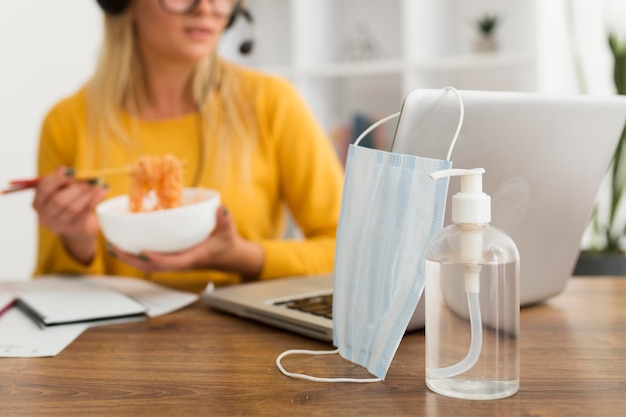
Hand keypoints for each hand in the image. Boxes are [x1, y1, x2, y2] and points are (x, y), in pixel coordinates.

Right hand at [33, 166, 108, 262]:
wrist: (79, 227)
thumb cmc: (69, 203)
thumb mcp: (62, 190)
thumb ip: (61, 180)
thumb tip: (61, 169)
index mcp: (38, 203)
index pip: (44, 189)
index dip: (58, 179)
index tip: (73, 171)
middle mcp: (45, 216)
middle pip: (58, 200)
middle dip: (76, 188)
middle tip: (90, 181)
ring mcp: (59, 225)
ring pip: (73, 208)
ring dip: (88, 194)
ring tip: (99, 185)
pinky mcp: (74, 229)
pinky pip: (85, 214)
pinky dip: (95, 201)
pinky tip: (102, 192)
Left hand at [108, 205, 263, 278]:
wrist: (228, 256)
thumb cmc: (227, 243)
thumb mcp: (228, 230)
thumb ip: (225, 220)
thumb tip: (220, 209)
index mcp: (192, 258)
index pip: (171, 263)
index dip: (155, 259)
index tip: (141, 252)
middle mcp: (179, 263)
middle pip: (151, 266)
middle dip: (131, 259)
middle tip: (113, 247)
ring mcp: (174, 262)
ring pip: (148, 265)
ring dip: (129, 257)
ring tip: (112, 246)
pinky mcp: (171, 258)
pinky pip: (150, 259)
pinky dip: (135, 254)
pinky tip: (125, 245)